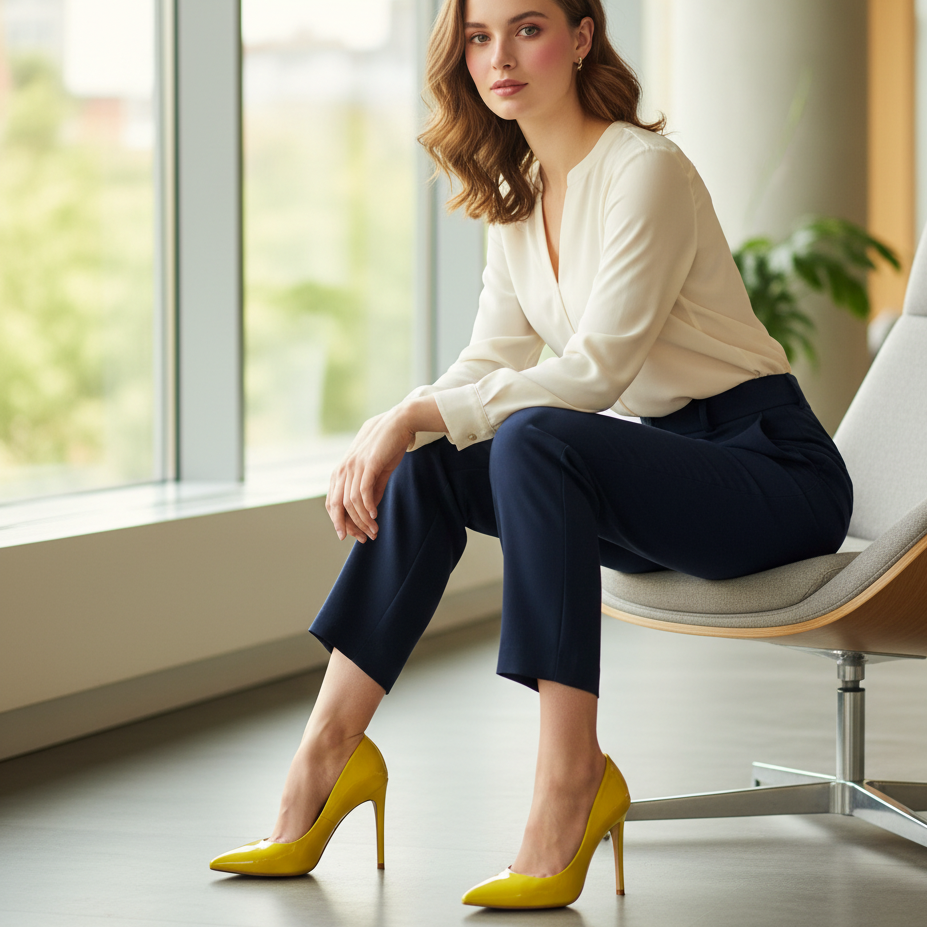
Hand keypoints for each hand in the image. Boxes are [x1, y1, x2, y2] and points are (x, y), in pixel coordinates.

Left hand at [326, 408, 414, 542]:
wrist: (399, 421)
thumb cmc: (388, 445)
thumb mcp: (376, 470)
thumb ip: (372, 489)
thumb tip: (369, 510)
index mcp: (341, 471)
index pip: (333, 502)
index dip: (340, 521)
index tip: (352, 535)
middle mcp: (343, 469)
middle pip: (338, 506)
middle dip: (349, 526)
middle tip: (362, 539)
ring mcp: (354, 466)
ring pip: (351, 502)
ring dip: (362, 520)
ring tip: (374, 532)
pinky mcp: (368, 464)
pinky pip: (363, 491)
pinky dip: (367, 507)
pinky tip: (375, 517)